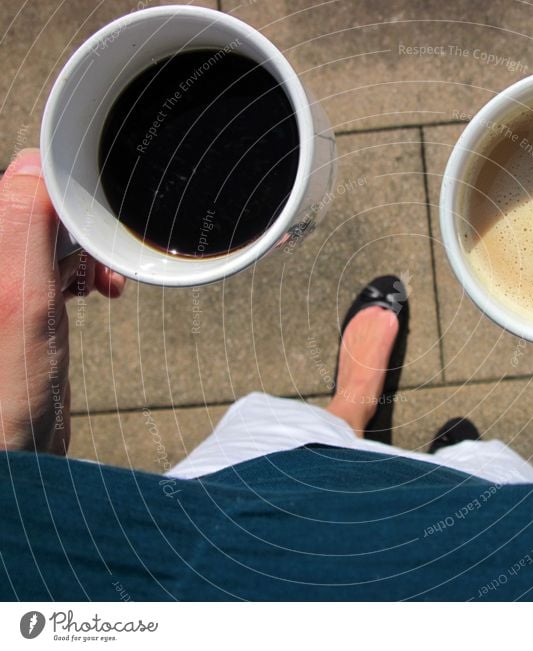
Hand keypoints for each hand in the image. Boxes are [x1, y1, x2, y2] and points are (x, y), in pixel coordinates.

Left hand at [0, 149, 124, 454]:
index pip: (14, 181)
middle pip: (33, 204)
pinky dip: (82, 269)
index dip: (60, 191)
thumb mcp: (19, 302)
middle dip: (77, 225)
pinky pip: (53, 261)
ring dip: (84, 248)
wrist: (15, 456)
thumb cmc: (6, 395)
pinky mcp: (18, 301)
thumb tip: (35, 164)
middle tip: (99, 260)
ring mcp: (3, 281)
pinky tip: (96, 290)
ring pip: (48, 232)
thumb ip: (20, 227)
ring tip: (102, 281)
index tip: (93, 221)